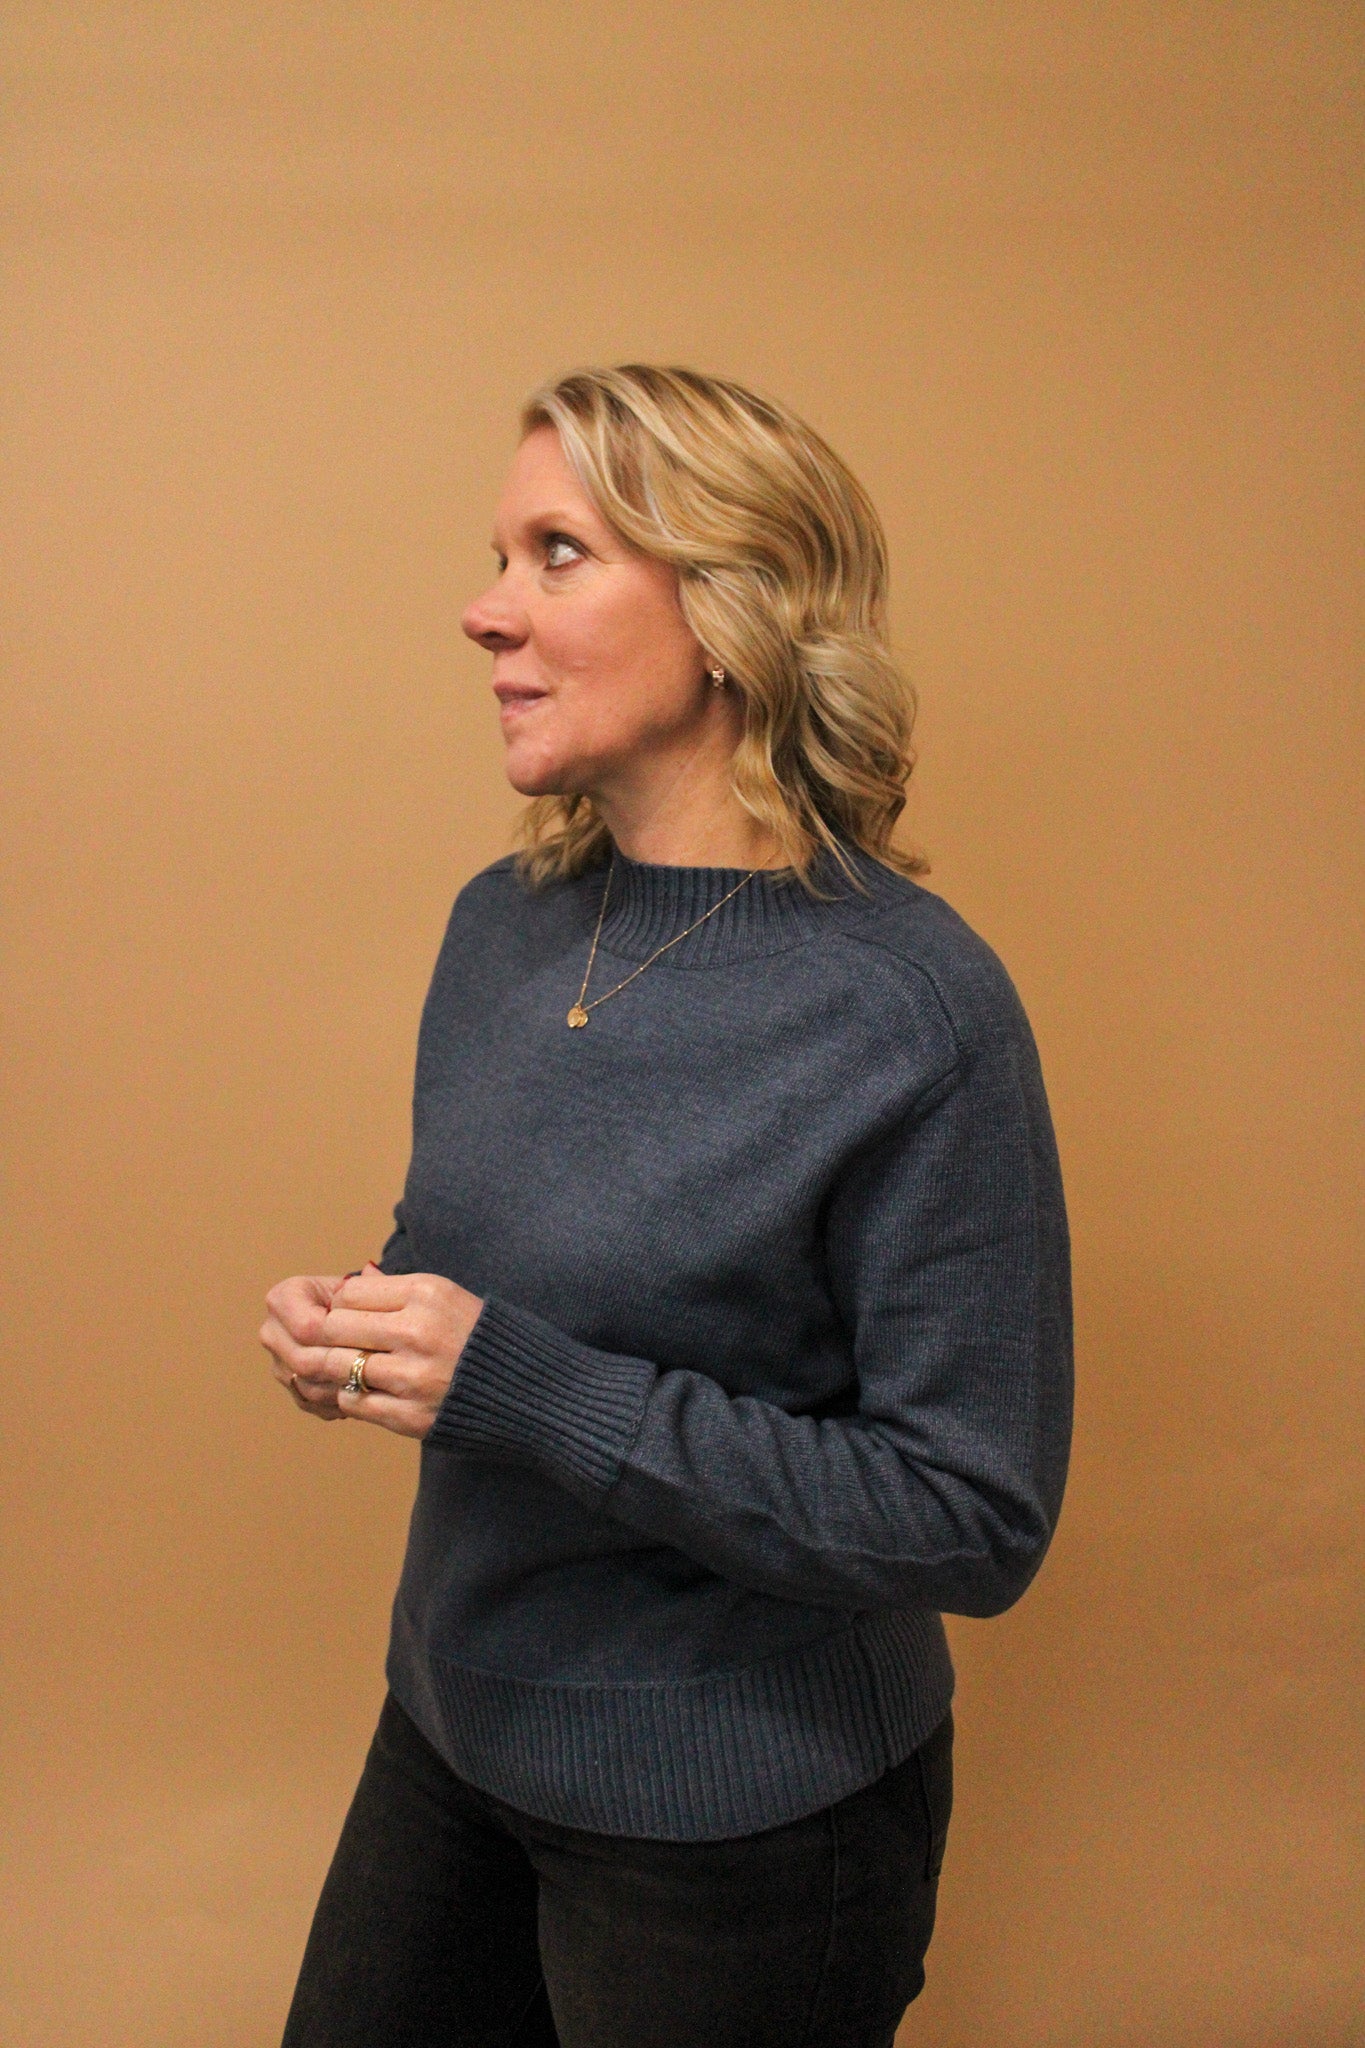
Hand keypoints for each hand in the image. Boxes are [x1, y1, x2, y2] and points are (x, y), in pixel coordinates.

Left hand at [260, 1265, 484, 1439]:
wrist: (526, 1390)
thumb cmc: (480, 1337)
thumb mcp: (446, 1297)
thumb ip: (395, 1290)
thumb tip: (349, 1284)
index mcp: (426, 1294)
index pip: (349, 1294)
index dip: (340, 1305)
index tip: (349, 1316)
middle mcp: (417, 1332)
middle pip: (334, 1327)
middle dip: (327, 1336)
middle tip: (336, 1343)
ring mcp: (412, 1376)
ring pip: (336, 1365)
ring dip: (333, 1366)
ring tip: (344, 1366)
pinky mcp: (410, 1415)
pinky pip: (353, 1401)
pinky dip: (350, 1395)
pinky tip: (364, 1389)